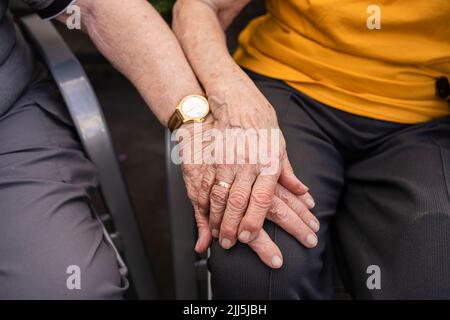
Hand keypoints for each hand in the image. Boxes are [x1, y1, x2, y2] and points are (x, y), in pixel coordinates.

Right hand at [177, 116, 318, 268]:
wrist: (237, 102)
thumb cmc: (261, 125)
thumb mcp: (280, 147)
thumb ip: (289, 174)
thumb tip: (304, 193)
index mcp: (268, 163)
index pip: (262, 197)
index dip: (254, 219)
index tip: (249, 235)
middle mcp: (248, 164)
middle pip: (238, 200)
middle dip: (233, 225)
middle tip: (230, 242)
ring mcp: (228, 161)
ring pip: (220, 195)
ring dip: (218, 218)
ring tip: (218, 234)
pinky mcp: (213, 158)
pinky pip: (207, 184)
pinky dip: (205, 202)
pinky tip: (206, 215)